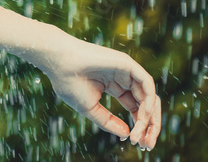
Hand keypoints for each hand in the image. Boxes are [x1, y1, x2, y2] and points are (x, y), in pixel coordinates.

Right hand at [41, 35, 160, 149]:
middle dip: (149, 124)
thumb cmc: (69, 83)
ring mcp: (126, 70)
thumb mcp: (90, 108)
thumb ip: (108, 121)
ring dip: (149, 116)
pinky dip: (149, 100)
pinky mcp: (127, 63)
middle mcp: (123, 78)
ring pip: (149, 95)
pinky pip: (146, 83)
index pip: (134, 107)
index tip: (138, 143)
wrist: (59, 63)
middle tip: (147, 144)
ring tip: (142, 132)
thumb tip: (127, 134)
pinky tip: (143, 115)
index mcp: (113, 86)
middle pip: (145, 103)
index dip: (139, 125)